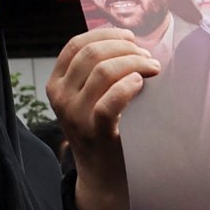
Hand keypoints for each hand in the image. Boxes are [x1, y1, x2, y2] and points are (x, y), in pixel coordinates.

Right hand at [46, 28, 160, 209]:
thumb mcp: (88, 97)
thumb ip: (98, 70)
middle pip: (93, 53)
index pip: (77, 44)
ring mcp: (75, 115)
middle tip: (148, 57)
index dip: (106, 34)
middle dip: (126, 48)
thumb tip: (129, 40)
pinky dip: (129, 85)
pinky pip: (111, 100)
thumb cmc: (104, 128)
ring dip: (134, 63)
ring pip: (104, 71)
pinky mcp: (95, 131)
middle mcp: (60, 96)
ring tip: (152, 68)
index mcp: (57, 83)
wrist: (103, 174)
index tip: (131, 37)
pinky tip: (142, 84)